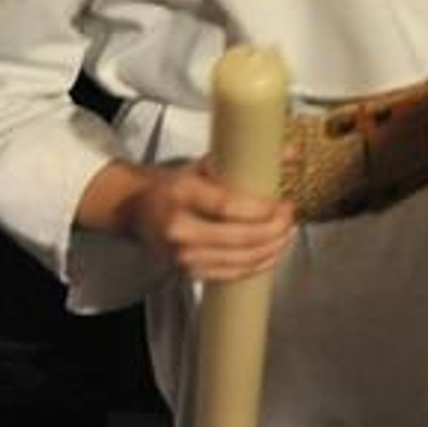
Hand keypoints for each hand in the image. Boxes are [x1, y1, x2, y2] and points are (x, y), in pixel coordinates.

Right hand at [115, 159, 296, 281]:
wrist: (135, 208)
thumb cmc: (174, 185)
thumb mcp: (205, 164)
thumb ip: (249, 160)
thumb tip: (292, 151)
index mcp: (181, 193)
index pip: (228, 206)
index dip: (262, 209)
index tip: (284, 204)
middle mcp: (179, 228)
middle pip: (238, 238)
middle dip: (274, 230)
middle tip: (290, 218)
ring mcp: (182, 255)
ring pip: (239, 260)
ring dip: (271, 249)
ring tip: (287, 234)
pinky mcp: (188, 273)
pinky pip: (231, 275)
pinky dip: (257, 266)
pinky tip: (273, 253)